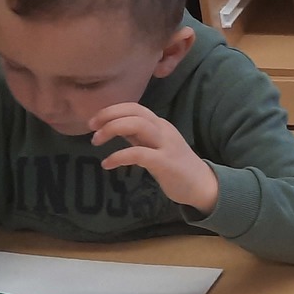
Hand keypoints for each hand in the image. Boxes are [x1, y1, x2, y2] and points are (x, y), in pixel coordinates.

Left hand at [91, 102, 218, 213]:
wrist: (202, 186)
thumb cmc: (176, 167)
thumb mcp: (155, 147)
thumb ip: (137, 137)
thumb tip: (113, 129)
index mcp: (159, 125)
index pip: (134, 107)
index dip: (111, 110)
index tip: (94, 121)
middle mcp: (163, 130)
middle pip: (134, 111)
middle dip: (109, 115)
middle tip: (91, 128)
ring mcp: (166, 145)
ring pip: (137, 125)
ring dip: (112, 129)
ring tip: (96, 141)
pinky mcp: (165, 162)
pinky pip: (138, 154)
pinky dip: (118, 156)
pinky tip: (107, 164)